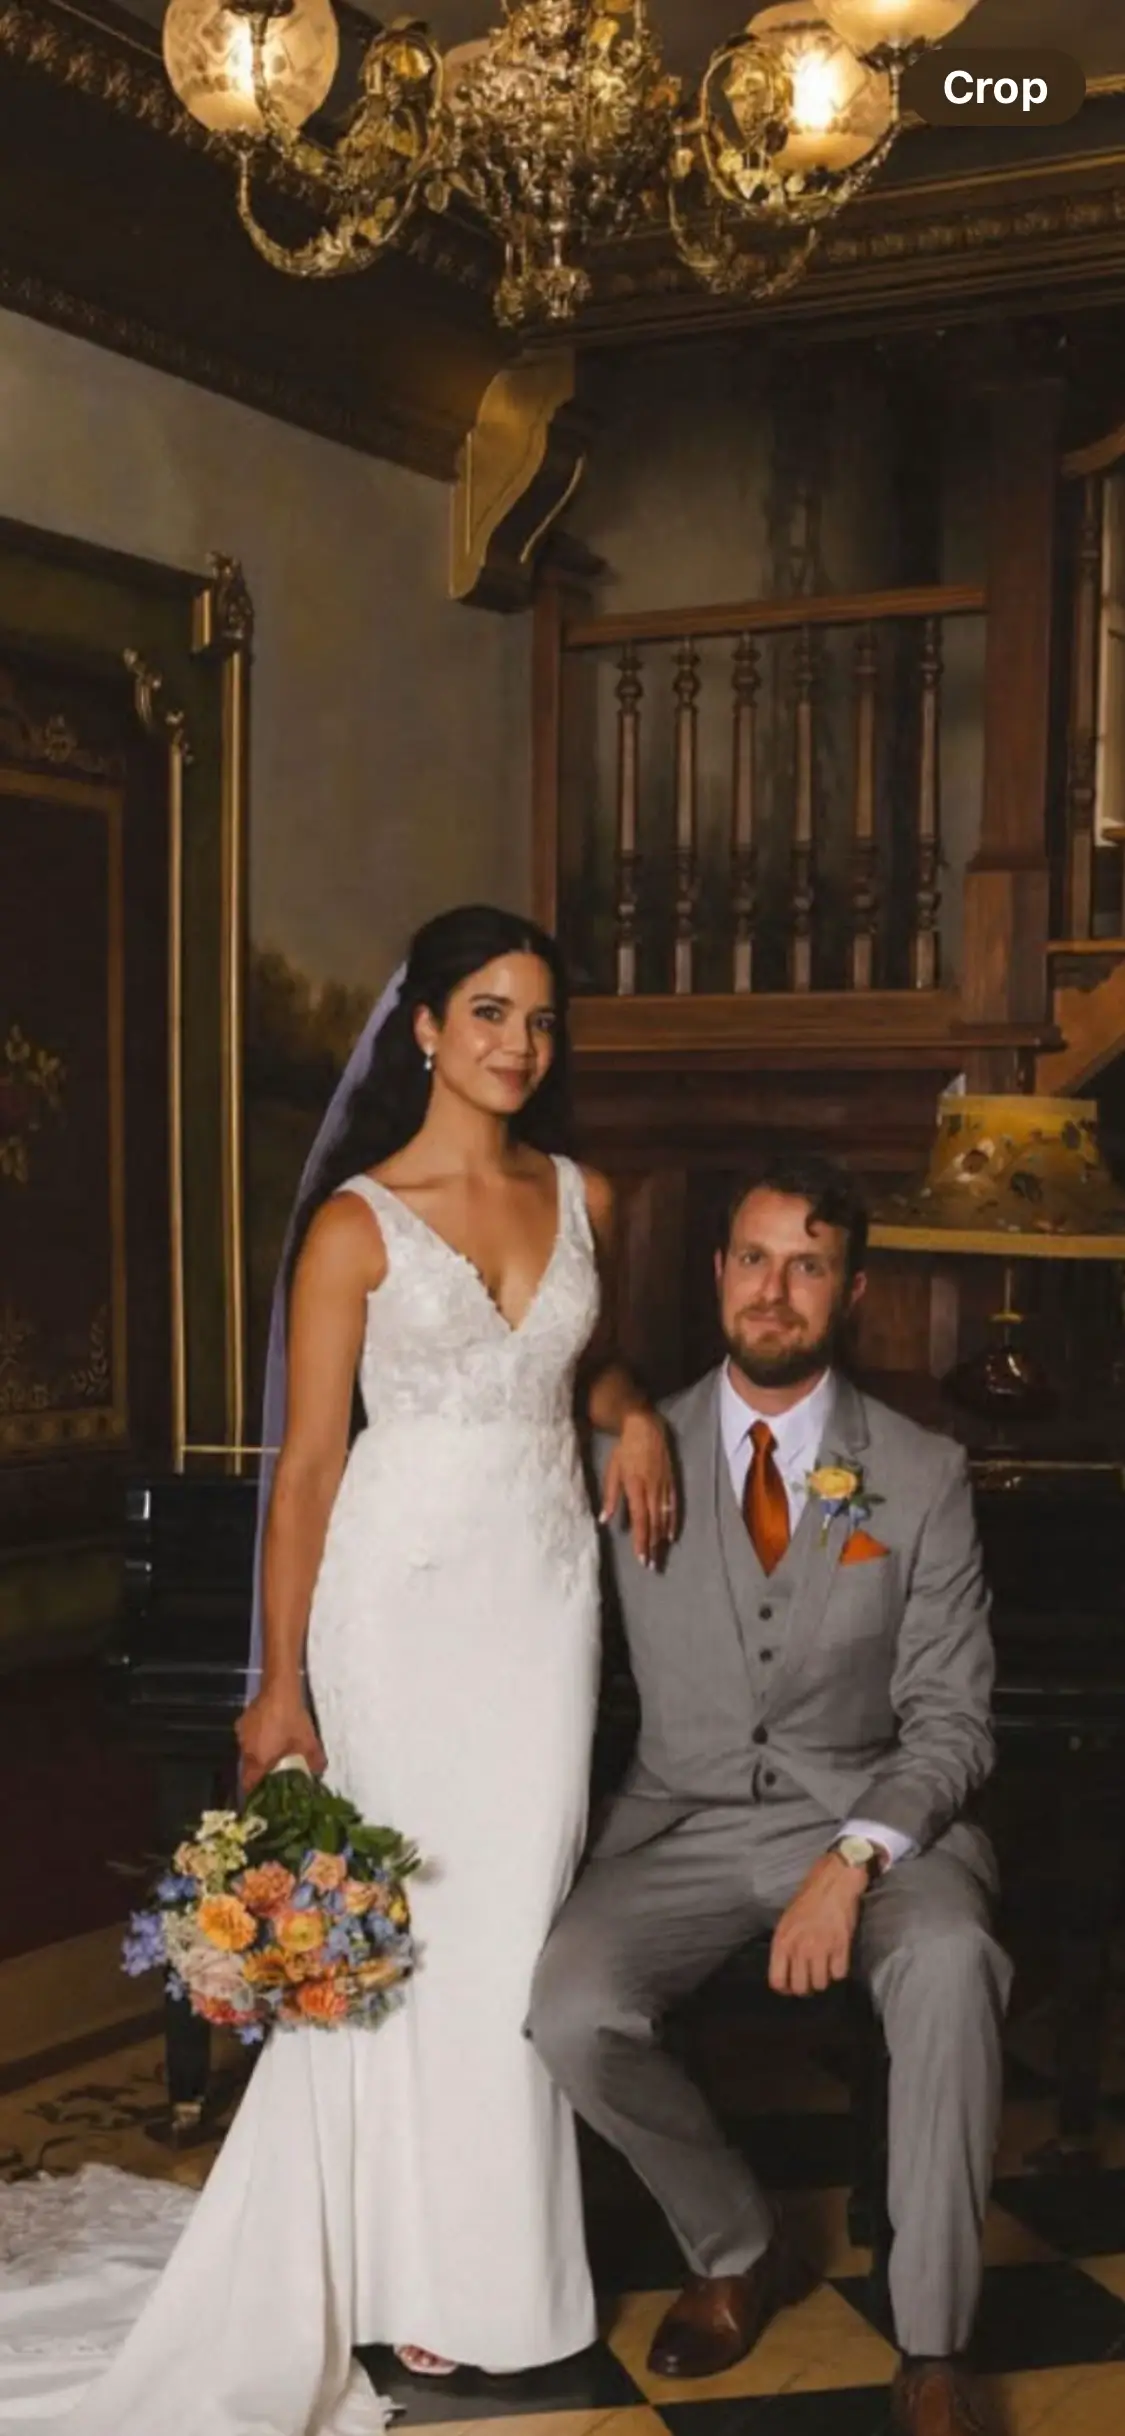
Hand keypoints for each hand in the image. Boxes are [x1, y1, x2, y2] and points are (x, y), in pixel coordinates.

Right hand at [236, 1681, 325, 1794]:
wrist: (279, 1689)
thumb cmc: (292, 1720)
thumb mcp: (308, 1742)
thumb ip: (315, 1761)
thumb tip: (319, 1773)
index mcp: (258, 1761)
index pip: (248, 1785)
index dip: (254, 1794)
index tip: (263, 1797)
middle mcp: (245, 1750)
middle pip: (248, 1769)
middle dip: (259, 1774)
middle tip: (274, 1774)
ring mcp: (242, 1735)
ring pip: (248, 1752)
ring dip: (258, 1756)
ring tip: (274, 1752)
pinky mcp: (242, 1721)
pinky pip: (248, 1738)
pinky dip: (257, 1740)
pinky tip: (270, 1733)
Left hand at [601, 1408, 677, 1567]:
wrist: (646, 1427)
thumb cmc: (624, 1449)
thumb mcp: (612, 1470)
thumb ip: (610, 1496)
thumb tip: (604, 1520)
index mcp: (635, 1486)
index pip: (639, 1519)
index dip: (641, 1540)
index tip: (641, 1557)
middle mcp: (652, 1489)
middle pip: (654, 1523)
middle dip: (652, 1545)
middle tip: (651, 1565)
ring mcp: (664, 1486)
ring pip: (664, 1517)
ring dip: (662, 1538)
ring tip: (660, 1556)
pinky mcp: (672, 1481)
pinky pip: (674, 1506)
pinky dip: (673, 1522)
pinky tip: (671, 1536)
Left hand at [768, 1853, 864, 1996]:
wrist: (833, 1881)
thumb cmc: (808, 1898)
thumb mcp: (787, 1920)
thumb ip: (786, 1945)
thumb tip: (787, 1968)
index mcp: (782, 1941)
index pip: (777, 1981)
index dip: (785, 1988)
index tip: (791, 1986)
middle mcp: (799, 1949)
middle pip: (801, 1988)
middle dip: (806, 1987)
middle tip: (811, 1978)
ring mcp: (821, 1949)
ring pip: (821, 1984)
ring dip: (824, 1979)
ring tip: (825, 1968)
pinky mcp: (841, 1947)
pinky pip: (839, 1974)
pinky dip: (839, 1970)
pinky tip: (838, 1959)